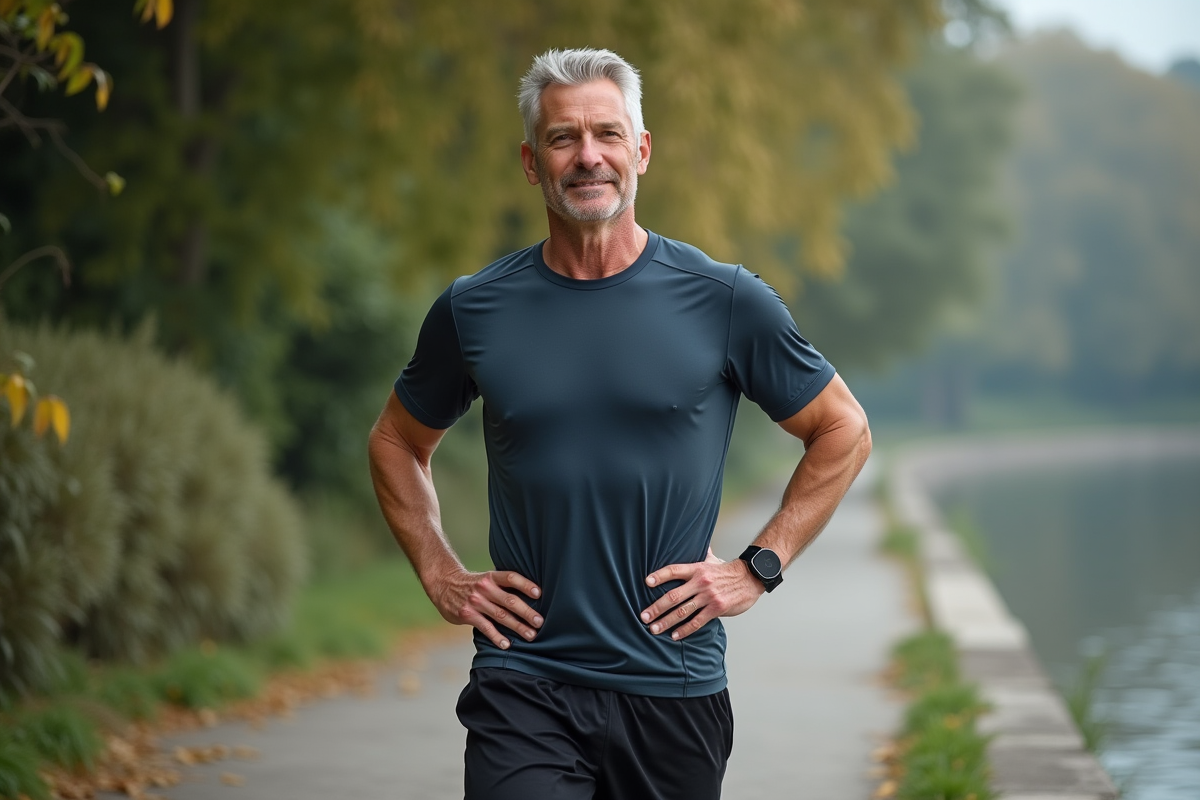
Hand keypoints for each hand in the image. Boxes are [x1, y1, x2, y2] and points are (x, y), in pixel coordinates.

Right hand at [429, 568, 542, 649]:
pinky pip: (485, 627)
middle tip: (540, 622)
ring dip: (517, 626)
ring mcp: (475, 602)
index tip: (539, 593)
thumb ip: (502, 586)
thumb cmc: (472, 583)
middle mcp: (484, 588)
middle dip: (526, 612)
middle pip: (509, 600)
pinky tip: (507, 645)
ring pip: (500, 616)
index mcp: (491, 577)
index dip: (525, 584)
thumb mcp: (486, 578)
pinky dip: (497, 637)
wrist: (443, 584)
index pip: (511, 578)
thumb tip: (530, 595)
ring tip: (531, 635)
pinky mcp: (467, 615)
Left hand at [640, 557, 763, 640]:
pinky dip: (684, 630)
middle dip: (656, 607)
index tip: (646, 583)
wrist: (751, 578)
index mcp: (697, 569)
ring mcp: (708, 596)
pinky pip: (697, 621)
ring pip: (682, 611)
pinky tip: (674, 635)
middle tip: (644, 616)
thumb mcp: (712, 560)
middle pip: (673, 595)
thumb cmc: (728, 571)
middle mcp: (700, 582)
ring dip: (666, 621)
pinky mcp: (717, 608)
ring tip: (654, 628)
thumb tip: (692, 538)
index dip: (659, 576)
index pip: (674, 570)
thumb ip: (700, 553)